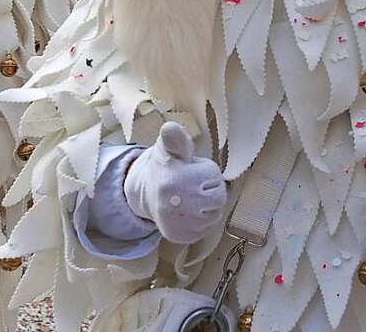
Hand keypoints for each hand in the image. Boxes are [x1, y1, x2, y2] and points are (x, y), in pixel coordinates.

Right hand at [124, 122, 225, 244]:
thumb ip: (174, 138)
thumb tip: (170, 128)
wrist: (146, 193)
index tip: (191, 169)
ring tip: (190, 197)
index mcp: (173, 181)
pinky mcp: (180, 237)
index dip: (206, 171)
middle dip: (211, 189)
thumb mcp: (168, 148)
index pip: (214, 177)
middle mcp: (174, 206)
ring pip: (214, 215)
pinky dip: (202, 220)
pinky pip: (207, 229)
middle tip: (194, 184)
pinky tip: (188, 212)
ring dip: (208, 206)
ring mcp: (177, 224)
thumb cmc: (165, 167)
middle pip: (218, 199)